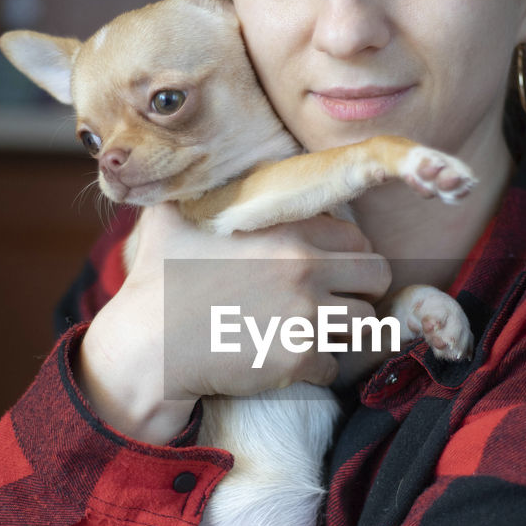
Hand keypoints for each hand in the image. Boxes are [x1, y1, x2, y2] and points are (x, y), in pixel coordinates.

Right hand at [77, 204, 390, 442]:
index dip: (348, 254)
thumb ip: (196, 187)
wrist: (147, 347)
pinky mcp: (298, 359)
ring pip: (363, 323)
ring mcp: (305, 315)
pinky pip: (334, 366)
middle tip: (337, 302)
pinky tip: (288, 360)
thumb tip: (191, 157)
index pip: (357, 238)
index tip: (332, 269)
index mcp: (287, 231)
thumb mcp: (173, 217)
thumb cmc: (157, 282)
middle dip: (362, 290)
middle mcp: (305, 269)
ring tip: (313, 331)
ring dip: (343, 330)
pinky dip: (316, 368)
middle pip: (378, 277)